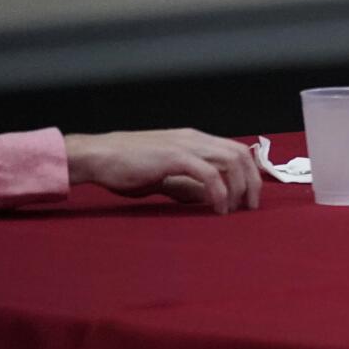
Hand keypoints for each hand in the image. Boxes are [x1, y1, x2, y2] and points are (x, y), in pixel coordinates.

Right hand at [63, 129, 260, 213]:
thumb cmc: (124, 167)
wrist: (97, 157)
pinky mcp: (174, 156)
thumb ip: (186, 184)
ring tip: (236, 209)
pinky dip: (220, 191)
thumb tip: (207, 199)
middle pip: (240, 154)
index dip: (248, 172)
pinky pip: (209, 173)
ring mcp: (186, 145)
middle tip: (250, 207)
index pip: (235, 150)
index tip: (250, 195)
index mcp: (193, 140)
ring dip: (240, 187)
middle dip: (252, 181)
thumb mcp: (164, 177)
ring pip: (230, 160)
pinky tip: (218, 207)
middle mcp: (195, 139)